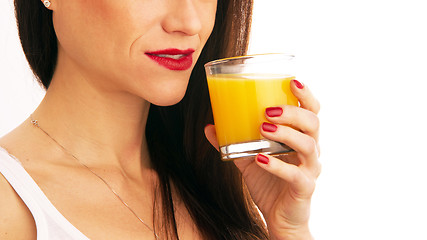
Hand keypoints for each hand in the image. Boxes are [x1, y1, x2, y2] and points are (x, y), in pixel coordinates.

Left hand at [205, 80, 320, 238]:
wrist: (279, 218)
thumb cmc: (268, 182)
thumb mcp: (247, 159)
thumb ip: (232, 143)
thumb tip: (208, 126)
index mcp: (301, 138)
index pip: (312, 111)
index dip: (306, 95)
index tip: (292, 81)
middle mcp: (311, 150)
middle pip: (313, 123)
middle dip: (293, 112)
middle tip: (268, 109)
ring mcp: (310, 169)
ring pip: (308, 145)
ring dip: (285, 134)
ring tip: (263, 128)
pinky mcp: (304, 188)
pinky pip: (295, 175)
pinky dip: (276, 165)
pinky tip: (259, 159)